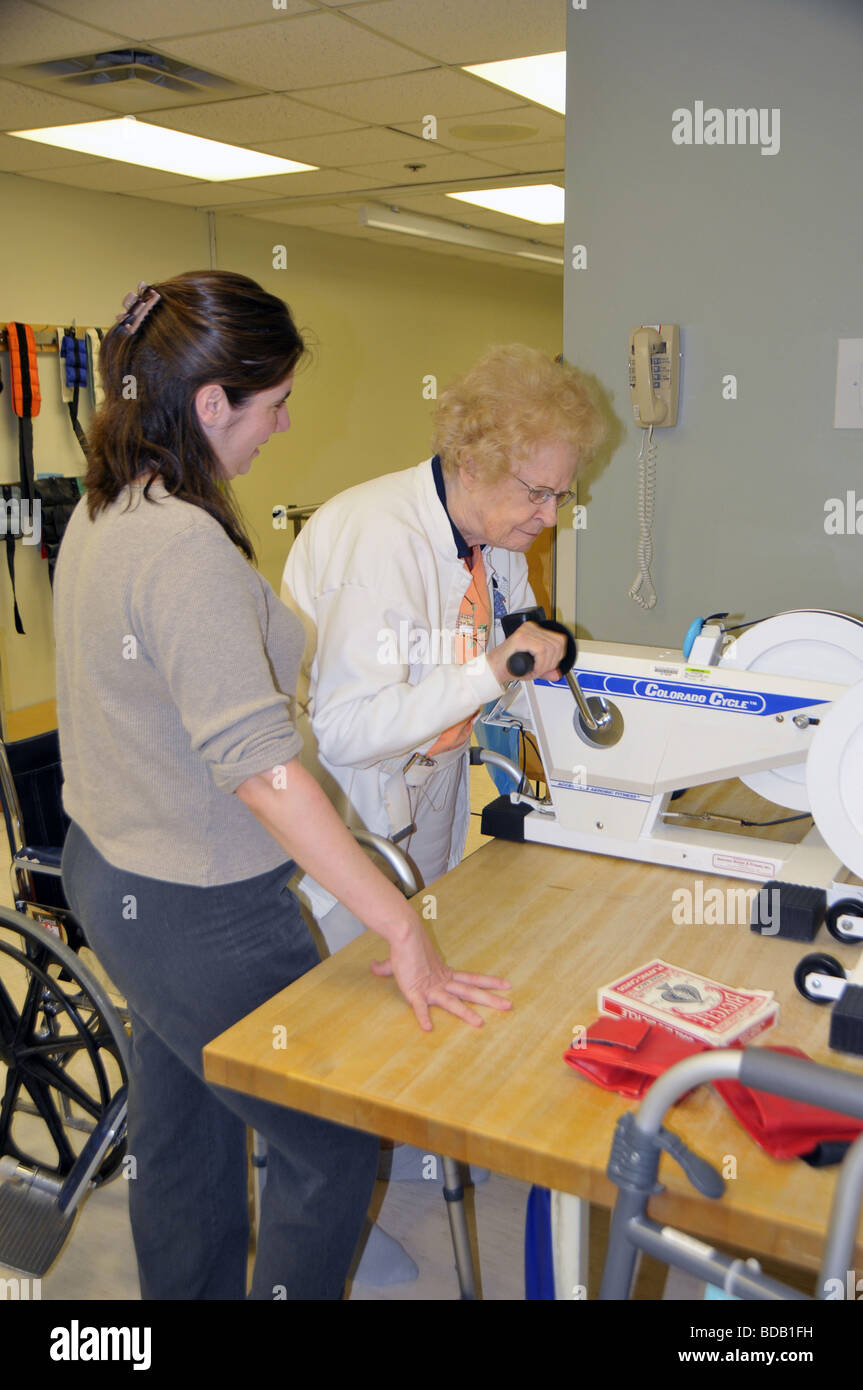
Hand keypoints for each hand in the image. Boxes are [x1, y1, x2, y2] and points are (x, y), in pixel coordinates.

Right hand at [370, 920, 511, 1030]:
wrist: (403, 933)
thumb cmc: (404, 947)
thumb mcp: (398, 964)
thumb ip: (386, 968)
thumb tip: (372, 967)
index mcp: (444, 974)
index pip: (472, 979)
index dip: (489, 983)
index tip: (507, 985)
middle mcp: (442, 982)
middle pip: (470, 991)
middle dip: (490, 999)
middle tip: (509, 1005)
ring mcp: (430, 987)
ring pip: (452, 1002)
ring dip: (467, 1012)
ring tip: (481, 1023)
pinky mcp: (415, 991)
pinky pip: (420, 1007)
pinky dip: (423, 1016)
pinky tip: (427, 1028)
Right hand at [486, 621, 566, 686]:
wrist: (494, 669)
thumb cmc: (509, 666)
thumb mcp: (534, 667)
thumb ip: (547, 670)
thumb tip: (558, 674)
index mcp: (535, 630)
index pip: (560, 640)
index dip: (558, 657)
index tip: (548, 666)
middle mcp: (531, 627)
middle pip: (558, 644)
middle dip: (552, 662)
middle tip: (540, 670)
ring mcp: (526, 631)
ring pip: (551, 648)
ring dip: (544, 665)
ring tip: (534, 670)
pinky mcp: (521, 637)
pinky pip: (542, 651)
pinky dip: (540, 665)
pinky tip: (532, 669)